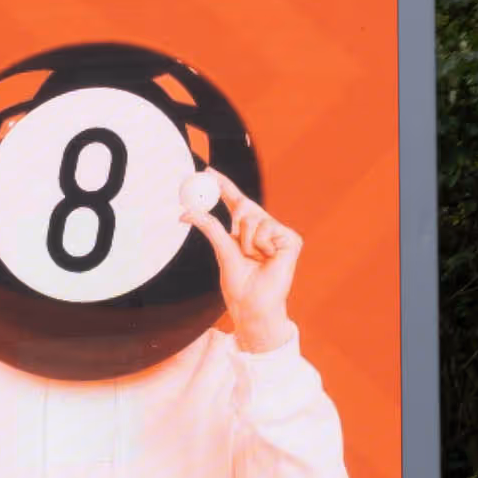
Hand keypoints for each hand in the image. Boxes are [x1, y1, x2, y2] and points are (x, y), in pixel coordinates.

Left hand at [189, 177, 303, 351]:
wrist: (253, 306)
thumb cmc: (239, 285)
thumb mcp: (222, 252)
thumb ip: (210, 228)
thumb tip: (186, 212)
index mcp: (246, 232)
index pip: (236, 202)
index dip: (224, 186)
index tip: (208, 171)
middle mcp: (263, 229)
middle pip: (246, 205)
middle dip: (232, 204)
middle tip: (228, 220)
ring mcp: (278, 233)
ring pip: (253, 219)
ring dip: (246, 241)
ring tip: (254, 259)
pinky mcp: (291, 239)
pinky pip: (266, 230)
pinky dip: (260, 245)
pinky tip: (267, 259)